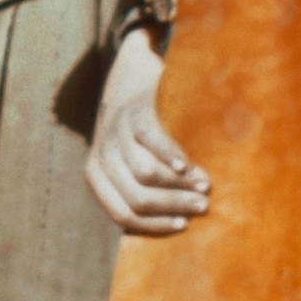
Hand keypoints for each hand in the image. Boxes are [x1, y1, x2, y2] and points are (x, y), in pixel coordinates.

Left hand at [86, 24, 209, 236]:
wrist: (129, 74)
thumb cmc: (136, 130)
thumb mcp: (126, 160)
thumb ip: (140, 188)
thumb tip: (179, 221)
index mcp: (96, 176)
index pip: (121, 214)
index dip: (154, 224)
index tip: (183, 226)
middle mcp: (102, 157)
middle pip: (136, 198)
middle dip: (173, 206)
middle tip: (203, 206)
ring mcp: (116, 133)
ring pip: (145, 174)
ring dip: (179, 184)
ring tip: (204, 184)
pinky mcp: (134, 111)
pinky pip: (151, 141)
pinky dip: (170, 156)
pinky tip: (188, 166)